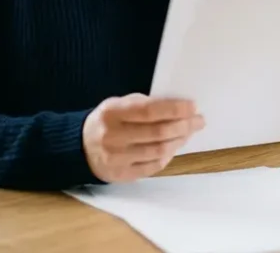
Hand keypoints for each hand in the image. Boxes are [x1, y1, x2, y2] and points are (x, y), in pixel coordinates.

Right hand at [81, 93, 204, 182]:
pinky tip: (174, 147)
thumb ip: (143, 104)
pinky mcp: (121, 175)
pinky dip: (168, 156)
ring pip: (158, 151)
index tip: (193, 106)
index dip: (174, 109)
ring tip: (189, 132)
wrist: (80, 148)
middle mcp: (113, 137)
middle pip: (157, 133)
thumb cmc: (107, 122)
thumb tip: (176, 107)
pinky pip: (153, 166)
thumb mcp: (117, 104)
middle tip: (198, 120)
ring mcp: (117, 158)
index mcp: (112, 113)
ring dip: (179, 141)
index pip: (149, 111)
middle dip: (183, 125)